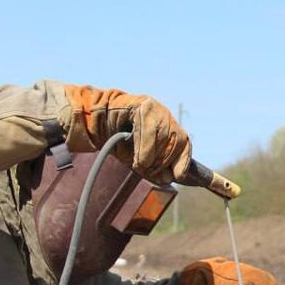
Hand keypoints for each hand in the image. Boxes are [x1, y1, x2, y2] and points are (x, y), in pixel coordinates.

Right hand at [59, 85, 190, 183]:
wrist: (99, 120)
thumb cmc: (119, 140)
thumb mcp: (138, 157)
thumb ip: (153, 168)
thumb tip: (167, 179)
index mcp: (169, 129)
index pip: (184, 145)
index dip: (182, 162)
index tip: (176, 176)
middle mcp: (167, 117)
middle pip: (175, 144)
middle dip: (162, 163)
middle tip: (146, 171)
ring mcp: (158, 109)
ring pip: (164, 138)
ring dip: (151, 157)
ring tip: (139, 164)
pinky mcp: (146, 105)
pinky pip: (152, 130)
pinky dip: (146, 149)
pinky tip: (138, 159)